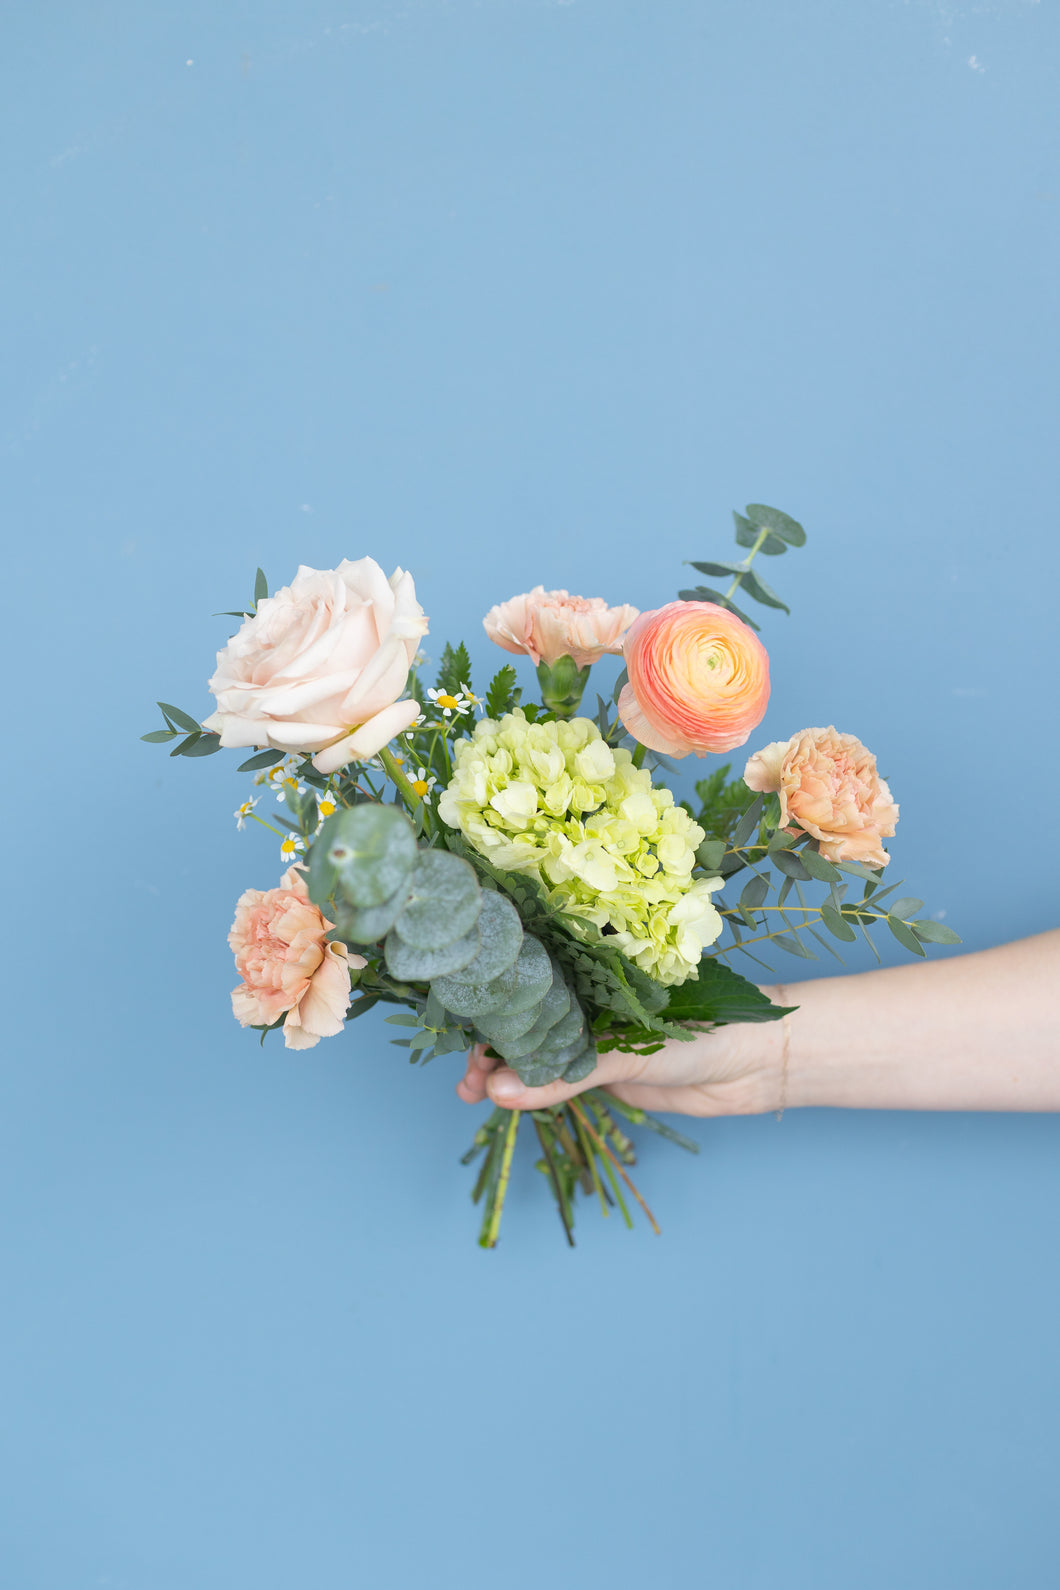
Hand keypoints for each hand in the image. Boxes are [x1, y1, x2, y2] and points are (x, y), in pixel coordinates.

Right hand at [455, 1007, 786, 1117]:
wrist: (759, 1065)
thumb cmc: (705, 1030)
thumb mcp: (628, 1049)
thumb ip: (563, 1073)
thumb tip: (501, 1090)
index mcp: (595, 971)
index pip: (531, 982)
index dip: (494, 1005)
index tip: (462, 1031)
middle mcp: (590, 1000)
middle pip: (526, 1020)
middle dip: (492, 1047)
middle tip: (467, 1081)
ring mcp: (597, 1037)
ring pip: (537, 1051)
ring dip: (506, 1072)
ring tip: (474, 1095)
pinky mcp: (608, 1071)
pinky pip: (559, 1078)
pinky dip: (530, 1090)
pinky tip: (505, 1100)